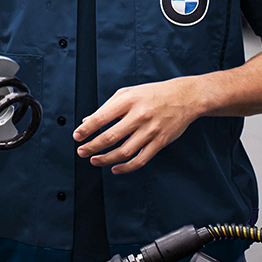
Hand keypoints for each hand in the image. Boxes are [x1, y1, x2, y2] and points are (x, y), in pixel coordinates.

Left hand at [74, 78, 203, 173]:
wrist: (184, 97)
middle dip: (92, 146)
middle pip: (110, 137)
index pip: (101, 117)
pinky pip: (141, 159)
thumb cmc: (153, 94)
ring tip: (94, 160)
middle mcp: (139, 116)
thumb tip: (87, 121)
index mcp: (128, 101)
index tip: (77, 136)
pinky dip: (126, 167)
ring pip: (124, 151)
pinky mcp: (160, 142)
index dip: (86, 129)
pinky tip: (115, 168)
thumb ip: (107, 107)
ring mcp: (151, 130)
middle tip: (81, 151)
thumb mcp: (127, 93)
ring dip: (106, 159)